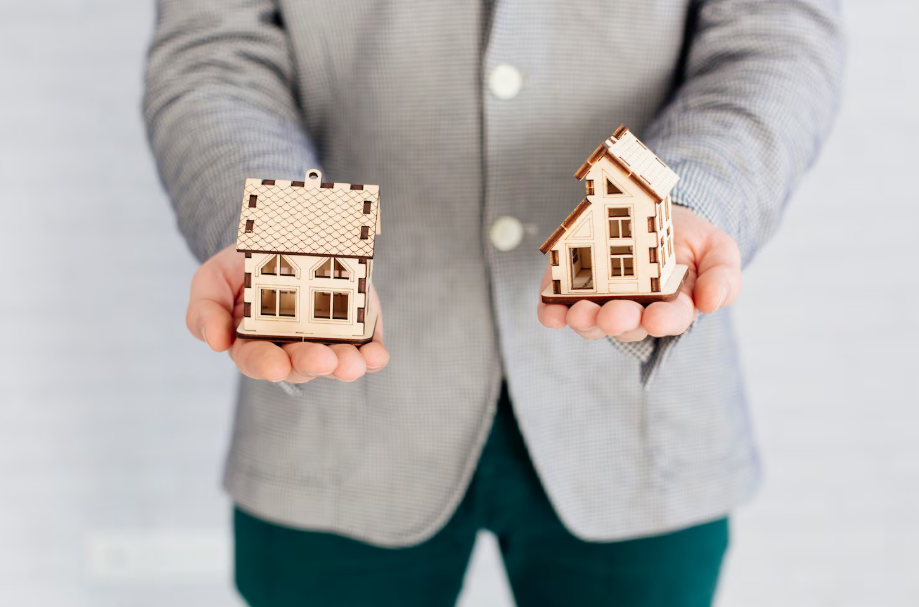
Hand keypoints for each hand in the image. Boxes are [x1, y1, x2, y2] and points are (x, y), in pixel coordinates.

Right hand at [186, 244, 389, 382]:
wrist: (283, 238)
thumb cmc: (242, 267)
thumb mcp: (212, 279)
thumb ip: (205, 310)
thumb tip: (215, 342)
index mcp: (253, 343)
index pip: (257, 360)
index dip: (266, 365)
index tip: (276, 364)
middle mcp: (292, 347)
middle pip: (301, 365)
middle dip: (312, 363)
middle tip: (324, 359)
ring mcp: (326, 339)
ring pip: (337, 362)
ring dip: (347, 365)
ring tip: (354, 363)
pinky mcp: (356, 327)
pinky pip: (367, 347)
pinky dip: (373, 355)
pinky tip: (377, 355)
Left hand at [537, 205, 740, 341]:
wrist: (655, 211)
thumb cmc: (691, 239)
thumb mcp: (719, 250)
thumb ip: (723, 276)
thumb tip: (712, 303)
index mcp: (673, 308)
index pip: (670, 320)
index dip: (663, 321)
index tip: (657, 318)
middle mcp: (635, 311)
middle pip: (625, 324)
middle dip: (617, 321)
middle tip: (612, 315)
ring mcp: (602, 302)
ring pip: (591, 321)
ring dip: (583, 320)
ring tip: (578, 312)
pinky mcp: (572, 288)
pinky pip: (559, 307)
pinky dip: (553, 312)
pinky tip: (550, 311)